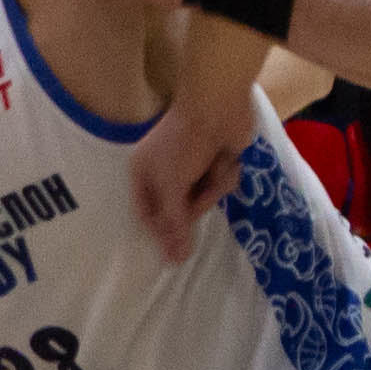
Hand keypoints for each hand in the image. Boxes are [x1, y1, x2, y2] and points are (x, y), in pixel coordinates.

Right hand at [127, 96, 247, 263]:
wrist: (218, 107)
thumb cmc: (184, 144)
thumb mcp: (171, 186)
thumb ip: (174, 225)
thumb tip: (174, 262)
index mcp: (142, 173)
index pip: (147, 214)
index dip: (162, 231)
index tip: (178, 245)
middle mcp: (163, 172)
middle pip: (178, 210)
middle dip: (195, 203)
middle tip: (202, 192)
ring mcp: (190, 167)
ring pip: (202, 198)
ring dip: (213, 187)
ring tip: (215, 167)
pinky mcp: (215, 163)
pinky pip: (220, 185)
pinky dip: (226, 176)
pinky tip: (228, 160)